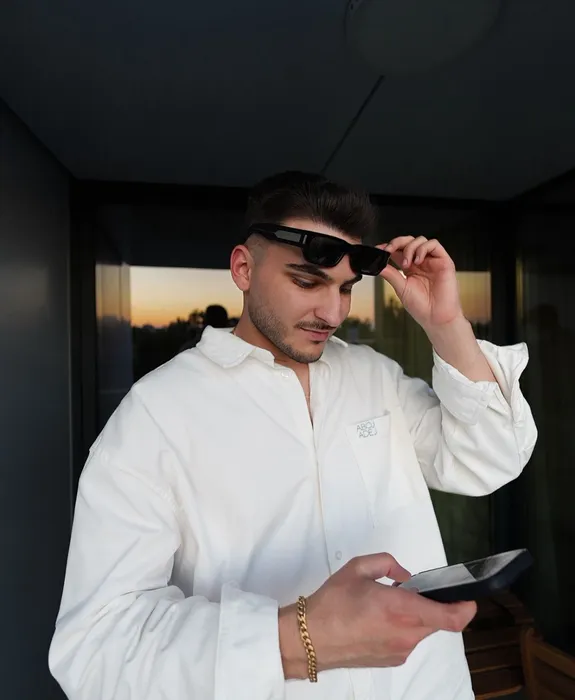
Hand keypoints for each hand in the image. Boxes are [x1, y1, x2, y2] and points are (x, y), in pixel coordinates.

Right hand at [279, 553, 476, 678]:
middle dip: (429, 604)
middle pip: (435, 621)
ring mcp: (400, 651)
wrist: (310, 639)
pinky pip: (407, 640)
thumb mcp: (357, 568)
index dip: (466, 608)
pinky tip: (376, 620)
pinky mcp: (392, 660)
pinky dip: (401, 627)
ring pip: (420, 630)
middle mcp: (406, 634)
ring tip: (383, 605)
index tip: (468, 598)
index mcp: (401, 609)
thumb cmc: (333, 603)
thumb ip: (386, 563)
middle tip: (407, 590)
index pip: (450, 617)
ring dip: (413, 616)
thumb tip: (404, 575)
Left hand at [378, 236, 463, 330]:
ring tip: (407, 264)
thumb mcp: (401, 288)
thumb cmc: (421, 307)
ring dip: (410, 248)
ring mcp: (432, 261)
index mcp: (410, 269)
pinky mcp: (444, 261)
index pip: (398, 251)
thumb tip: (378, 264)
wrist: (436, 318)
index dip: (388, 247)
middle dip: (397, 242)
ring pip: (420, 240)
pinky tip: (418, 260)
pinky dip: (423, 248)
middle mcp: (421, 263)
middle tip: (388, 250)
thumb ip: (391, 274)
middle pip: (408, 241)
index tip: (378, 250)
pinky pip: (434, 244)